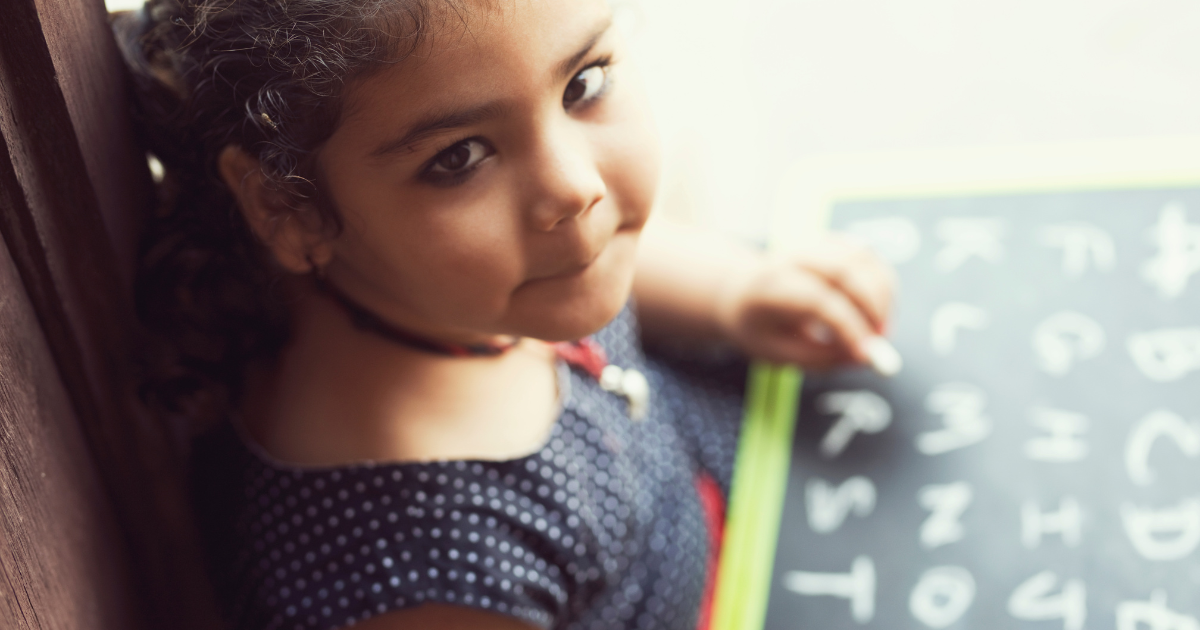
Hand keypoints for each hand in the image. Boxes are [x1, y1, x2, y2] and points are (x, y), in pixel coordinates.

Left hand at [715, 234, 895, 368]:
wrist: (739, 291)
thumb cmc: (758, 326)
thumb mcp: (777, 354)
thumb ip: (819, 357)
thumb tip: (865, 358)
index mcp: (769, 288)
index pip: (817, 299)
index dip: (848, 327)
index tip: (866, 356)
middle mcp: (791, 259)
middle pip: (844, 270)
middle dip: (873, 308)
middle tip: (881, 341)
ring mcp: (812, 245)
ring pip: (862, 257)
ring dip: (883, 293)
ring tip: (880, 327)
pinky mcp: (830, 242)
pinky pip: (867, 255)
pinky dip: (880, 280)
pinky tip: (874, 306)